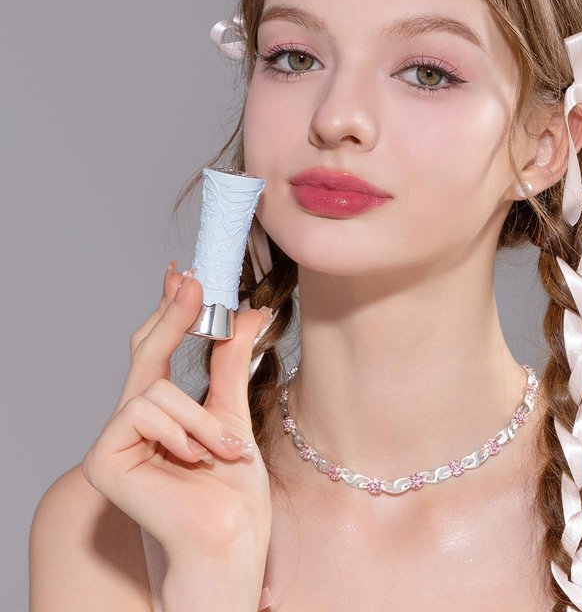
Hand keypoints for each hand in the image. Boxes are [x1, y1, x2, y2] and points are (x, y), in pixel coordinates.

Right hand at [81, 263, 274, 561]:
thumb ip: (230, 364)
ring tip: (221, 453)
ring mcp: (115, 440)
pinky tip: (192, 461)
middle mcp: (134, 422)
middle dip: (171, 316)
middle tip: (193, 281)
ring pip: (155, 389)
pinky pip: (143, 412)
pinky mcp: (104, 458)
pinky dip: (180, 432)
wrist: (230, 537)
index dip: (167, 311)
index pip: (156, 350)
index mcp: (162, 412)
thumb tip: (246, 313)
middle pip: (145, 353)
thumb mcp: (235, 411)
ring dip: (201, 420)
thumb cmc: (232, 488)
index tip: (183, 275)